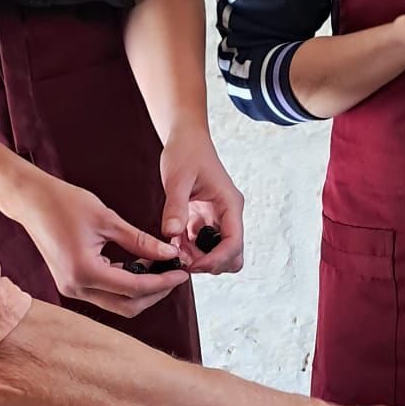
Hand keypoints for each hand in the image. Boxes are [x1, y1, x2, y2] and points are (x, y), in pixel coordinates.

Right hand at [20, 171, 187, 318]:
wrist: (31, 201)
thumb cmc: (64, 203)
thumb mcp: (108, 219)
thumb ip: (140, 241)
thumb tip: (169, 253)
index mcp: (85, 272)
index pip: (134, 288)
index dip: (163, 282)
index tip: (182, 273)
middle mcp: (76, 287)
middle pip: (127, 306)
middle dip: (155, 292)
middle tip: (174, 273)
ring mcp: (71, 288)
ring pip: (117, 303)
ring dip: (140, 290)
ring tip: (160, 267)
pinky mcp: (71, 283)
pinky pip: (104, 293)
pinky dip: (125, 285)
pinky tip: (139, 266)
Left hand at [159, 129, 244, 272]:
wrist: (185, 139)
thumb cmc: (186, 152)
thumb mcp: (178, 179)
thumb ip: (175, 207)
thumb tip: (171, 234)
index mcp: (230, 204)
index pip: (233, 243)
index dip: (215, 260)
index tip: (192, 266)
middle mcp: (228, 215)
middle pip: (232, 255)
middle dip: (210, 264)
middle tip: (182, 259)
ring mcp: (217, 219)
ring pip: (218, 254)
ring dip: (198, 258)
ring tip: (174, 247)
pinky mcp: (205, 221)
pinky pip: (201, 245)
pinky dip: (188, 249)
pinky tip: (172, 240)